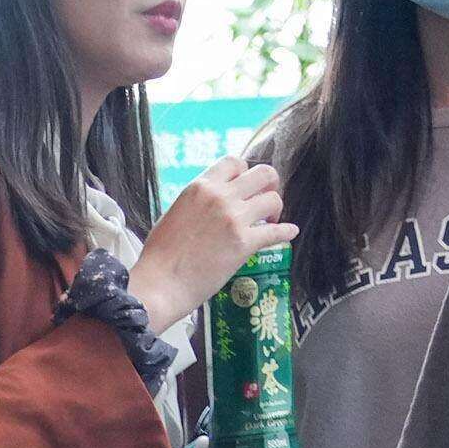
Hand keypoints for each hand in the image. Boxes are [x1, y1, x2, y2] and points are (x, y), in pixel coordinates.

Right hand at [136, 158, 288, 329]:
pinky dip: (286, 232)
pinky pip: (276, 232)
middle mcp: (220, 197)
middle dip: (270, 184)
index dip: (245, 172)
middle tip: (266, 198)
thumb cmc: (159, 256)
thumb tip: (207, 206)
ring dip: (276, 208)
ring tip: (270, 219)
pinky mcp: (244, 243)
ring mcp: (234, 219)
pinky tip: (289, 233)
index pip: (234, 162)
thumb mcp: (173, 214)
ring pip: (273, 200)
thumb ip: (196, 203)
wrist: (160, 285)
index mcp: (200, 187)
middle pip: (262, 173)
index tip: (245, 185)